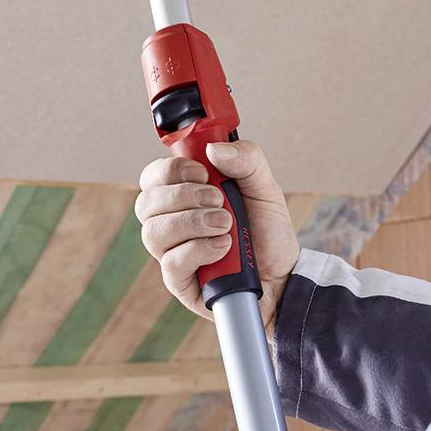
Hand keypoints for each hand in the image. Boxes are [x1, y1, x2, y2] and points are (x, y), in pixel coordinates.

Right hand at [135, 140, 300, 334]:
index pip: (153, 176)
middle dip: (184, 196)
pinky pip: (171, 263)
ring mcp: (172, 252)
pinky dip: (199, 250)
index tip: (203, 171)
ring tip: (226, 224)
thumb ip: (247, 160)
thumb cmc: (267, 230)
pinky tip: (223, 247)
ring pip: (153, 232)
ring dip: (193, 223)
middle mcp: (171, 222)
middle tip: (219, 199)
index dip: (171, 170)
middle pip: (147, 203)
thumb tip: (214, 149)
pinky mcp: (179, 282)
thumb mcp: (265, 187)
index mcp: (185, 195)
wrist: (284, 274)